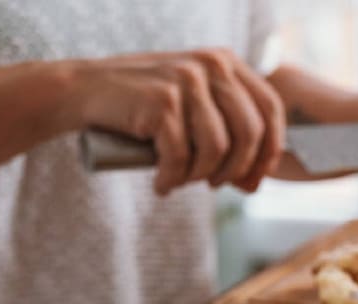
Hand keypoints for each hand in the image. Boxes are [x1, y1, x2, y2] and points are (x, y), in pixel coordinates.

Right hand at [70, 49, 284, 194]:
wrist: (87, 91)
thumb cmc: (145, 107)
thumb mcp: (194, 106)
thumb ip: (227, 129)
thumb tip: (257, 181)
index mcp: (226, 62)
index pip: (271, 109)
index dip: (270, 151)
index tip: (253, 180)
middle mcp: (211, 65)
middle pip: (250, 132)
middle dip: (237, 170)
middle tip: (214, 186)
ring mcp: (186, 81)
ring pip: (218, 149)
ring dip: (200, 177)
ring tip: (180, 181)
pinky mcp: (162, 102)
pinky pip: (181, 157)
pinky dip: (172, 180)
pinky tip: (161, 184)